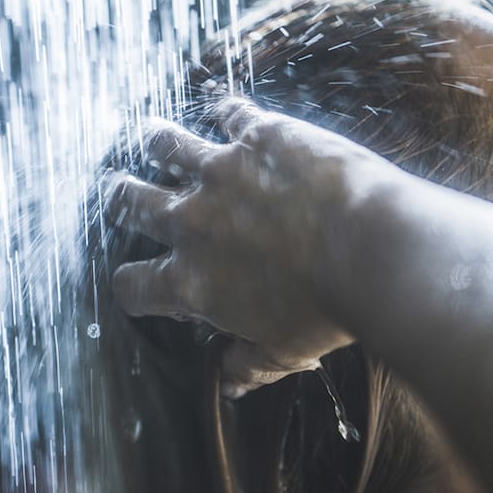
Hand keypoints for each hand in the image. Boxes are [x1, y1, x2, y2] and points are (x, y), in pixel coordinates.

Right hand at [103, 96, 397, 395]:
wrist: (372, 251)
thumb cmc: (329, 311)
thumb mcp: (284, 352)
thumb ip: (246, 366)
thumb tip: (228, 383)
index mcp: (190, 281)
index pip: (132, 286)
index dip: (130, 287)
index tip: (141, 283)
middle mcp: (191, 222)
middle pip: (130, 204)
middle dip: (120, 198)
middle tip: (120, 192)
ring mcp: (219, 172)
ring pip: (163, 146)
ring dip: (155, 142)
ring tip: (152, 138)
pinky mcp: (256, 136)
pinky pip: (227, 111)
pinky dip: (223, 110)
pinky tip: (224, 109)